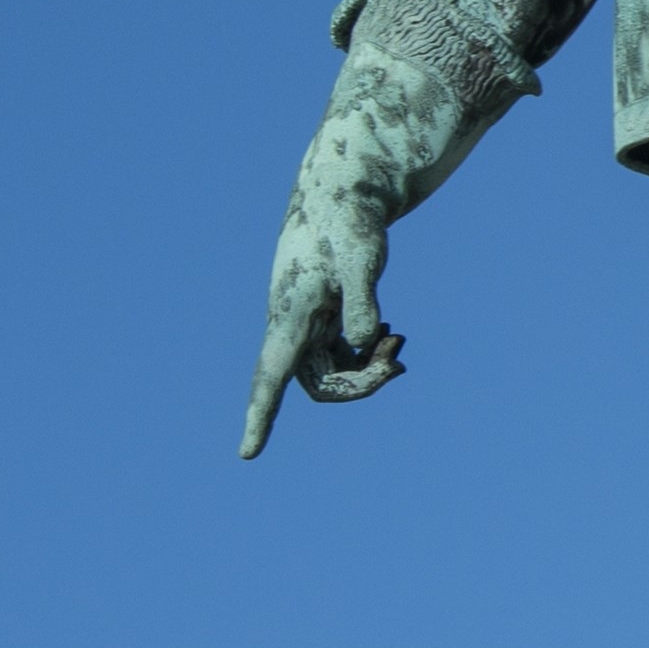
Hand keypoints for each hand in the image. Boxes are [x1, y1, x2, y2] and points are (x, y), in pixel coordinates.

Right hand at [243, 176, 407, 461]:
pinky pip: (343, 356)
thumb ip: (362, 301)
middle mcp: (293, 326)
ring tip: (399, 340)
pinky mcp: (326, 317)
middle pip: (318, 384)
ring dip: (367, 370)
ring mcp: (308, 323)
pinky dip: (368, 355)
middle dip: (359, 385)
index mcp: (291, 316)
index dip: (260, 416)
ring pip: (333, 372)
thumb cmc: (350, 222)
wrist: (345, 194)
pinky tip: (390, 334)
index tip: (249, 453)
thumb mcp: (362, 258)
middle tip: (399, 364)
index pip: (270, 377)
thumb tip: (361, 344)